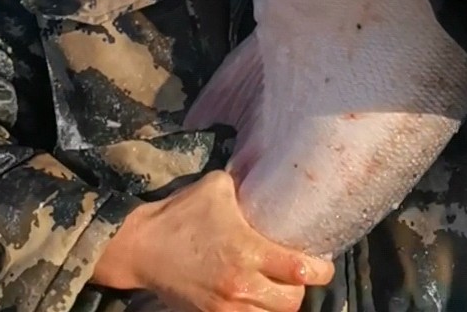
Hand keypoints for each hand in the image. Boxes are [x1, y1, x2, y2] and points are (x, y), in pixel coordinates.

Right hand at [93, 170, 332, 311]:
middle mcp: (242, 286)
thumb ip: (246, 184)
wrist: (142, 247)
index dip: (321, 270)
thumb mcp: (217, 187)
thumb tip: (265, 169)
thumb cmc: (181, 213)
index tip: (323, 262)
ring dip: (280, 304)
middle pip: (292, 303)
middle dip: (301, 289)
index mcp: (248, 251)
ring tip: (279, 286)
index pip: (300, 271)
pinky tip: (257, 297)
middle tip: (300, 273)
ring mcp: (227, 308)